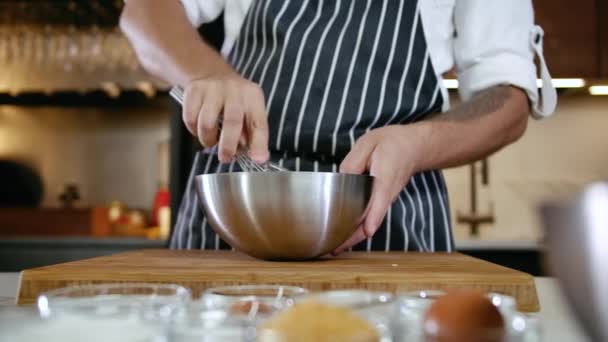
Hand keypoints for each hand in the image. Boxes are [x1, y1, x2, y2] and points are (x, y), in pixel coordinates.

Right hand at [182, 73, 268, 162]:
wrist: (211, 74)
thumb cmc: (234, 101)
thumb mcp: (248, 111)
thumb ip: (252, 133)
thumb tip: (257, 157)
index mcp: (253, 96)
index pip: (258, 122)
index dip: (259, 143)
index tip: (258, 159)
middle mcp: (234, 90)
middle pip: (232, 122)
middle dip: (228, 146)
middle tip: (226, 158)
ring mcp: (213, 88)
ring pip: (207, 123)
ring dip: (208, 139)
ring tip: (211, 140)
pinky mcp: (194, 90)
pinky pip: (191, 119)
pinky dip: (194, 130)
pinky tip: (199, 129)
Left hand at [333, 125, 426, 253]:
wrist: (414, 147)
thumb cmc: (391, 144)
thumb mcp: (369, 143)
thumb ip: (353, 161)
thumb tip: (341, 180)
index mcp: (385, 177)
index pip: (380, 200)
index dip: (374, 216)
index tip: (368, 231)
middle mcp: (387, 193)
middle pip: (372, 220)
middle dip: (354, 237)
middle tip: (334, 250)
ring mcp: (386, 200)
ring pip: (370, 223)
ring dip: (353, 236)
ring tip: (334, 249)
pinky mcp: (382, 202)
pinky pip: (370, 218)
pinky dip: (357, 229)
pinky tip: (342, 236)